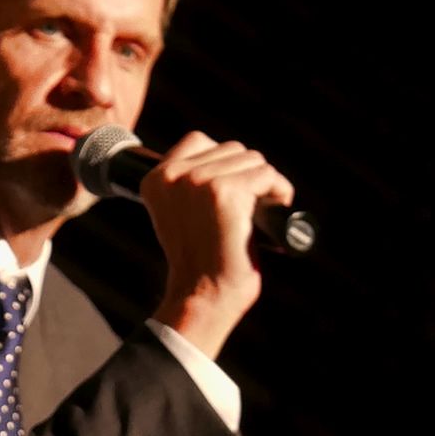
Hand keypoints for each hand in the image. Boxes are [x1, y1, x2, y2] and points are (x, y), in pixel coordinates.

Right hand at [139, 130, 294, 359]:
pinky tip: (274, 210)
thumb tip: (231, 157)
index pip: (199, 140)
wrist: (203, 295)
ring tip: (260, 212)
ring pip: (252, 160)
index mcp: (154, 178)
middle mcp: (173, 175)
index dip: (223, 164)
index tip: (230, 194)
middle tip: (249, 208)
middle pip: (231, 148)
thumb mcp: (180, 213)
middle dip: (247, 176)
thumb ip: (190, 183)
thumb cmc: (199, 262)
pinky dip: (279, 191)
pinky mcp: (226, 192)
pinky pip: (267, 175)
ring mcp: (199, 181)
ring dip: (265, 184)